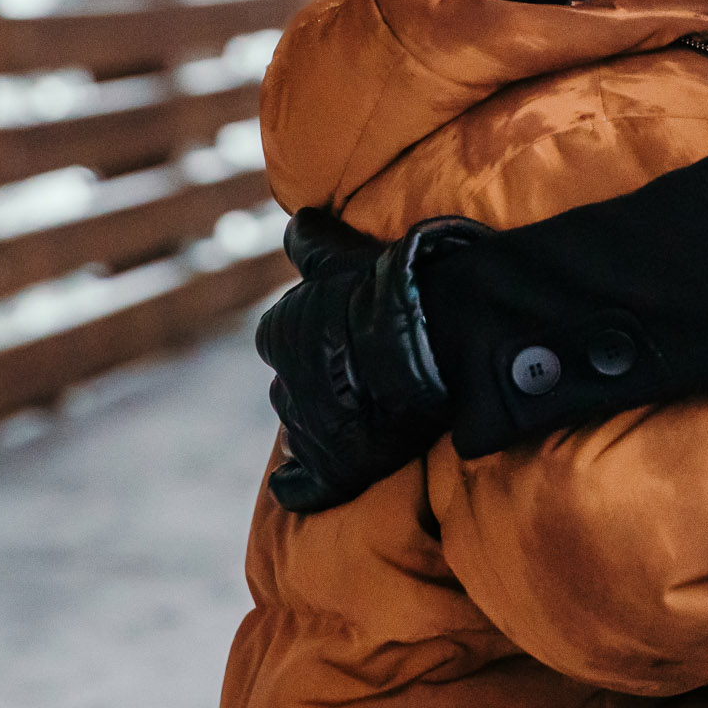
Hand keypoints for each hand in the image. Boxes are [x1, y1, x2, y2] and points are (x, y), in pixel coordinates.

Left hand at [256, 209, 491, 512]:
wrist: (429, 342)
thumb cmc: (388, 291)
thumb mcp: (344, 254)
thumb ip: (312, 242)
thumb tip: (295, 220)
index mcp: (279, 332)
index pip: (288, 339)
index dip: (320, 339)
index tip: (349, 340)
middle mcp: (283, 381)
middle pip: (296, 386)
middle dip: (322, 384)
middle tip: (363, 380)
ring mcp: (307, 429)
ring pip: (306, 429)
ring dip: (327, 425)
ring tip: (366, 419)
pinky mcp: (332, 469)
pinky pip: (303, 487)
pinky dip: (302, 486)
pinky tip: (304, 487)